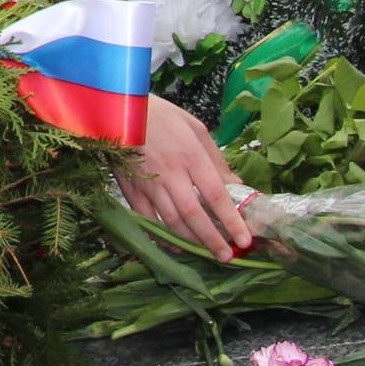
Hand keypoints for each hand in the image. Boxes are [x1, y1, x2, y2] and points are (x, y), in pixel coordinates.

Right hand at [117, 103, 250, 262]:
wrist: (119, 108)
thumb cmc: (161, 115)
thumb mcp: (196, 128)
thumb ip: (216, 159)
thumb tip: (236, 185)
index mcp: (191, 156)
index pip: (216, 195)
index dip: (232, 221)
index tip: (245, 240)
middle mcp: (171, 173)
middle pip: (194, 215)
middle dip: (212, 240)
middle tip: (227, 257)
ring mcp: (148, 183)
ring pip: (171, 221)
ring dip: (190, 241)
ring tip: (206, 252)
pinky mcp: (130, 188)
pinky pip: (146, 219)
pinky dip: (160, 235)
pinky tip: (173, 244)